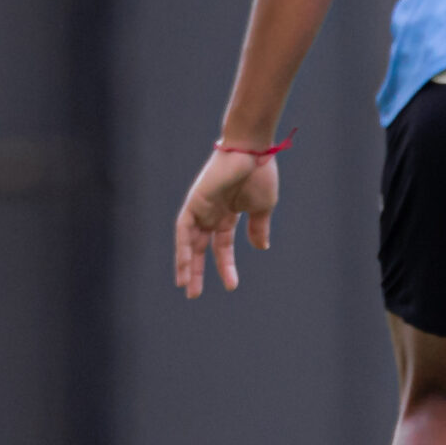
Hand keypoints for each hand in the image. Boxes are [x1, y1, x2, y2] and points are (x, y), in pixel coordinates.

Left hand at [174, 147, 280, 298]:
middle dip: (197, 270)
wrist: (253, 150)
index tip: (231, 286)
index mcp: (228, 214)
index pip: (222, 245)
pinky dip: (182, 247)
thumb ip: (259, 228)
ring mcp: (201, 207)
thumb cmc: (260, 173)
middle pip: (200, 246)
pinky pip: (183, 229)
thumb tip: (261, 248)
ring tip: (185, 286)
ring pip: (188, 241)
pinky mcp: (194, 201)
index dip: (225, 266)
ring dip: (186, 263)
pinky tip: (184, 265)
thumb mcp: (262, 207)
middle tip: (193, 295)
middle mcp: (211, 212)